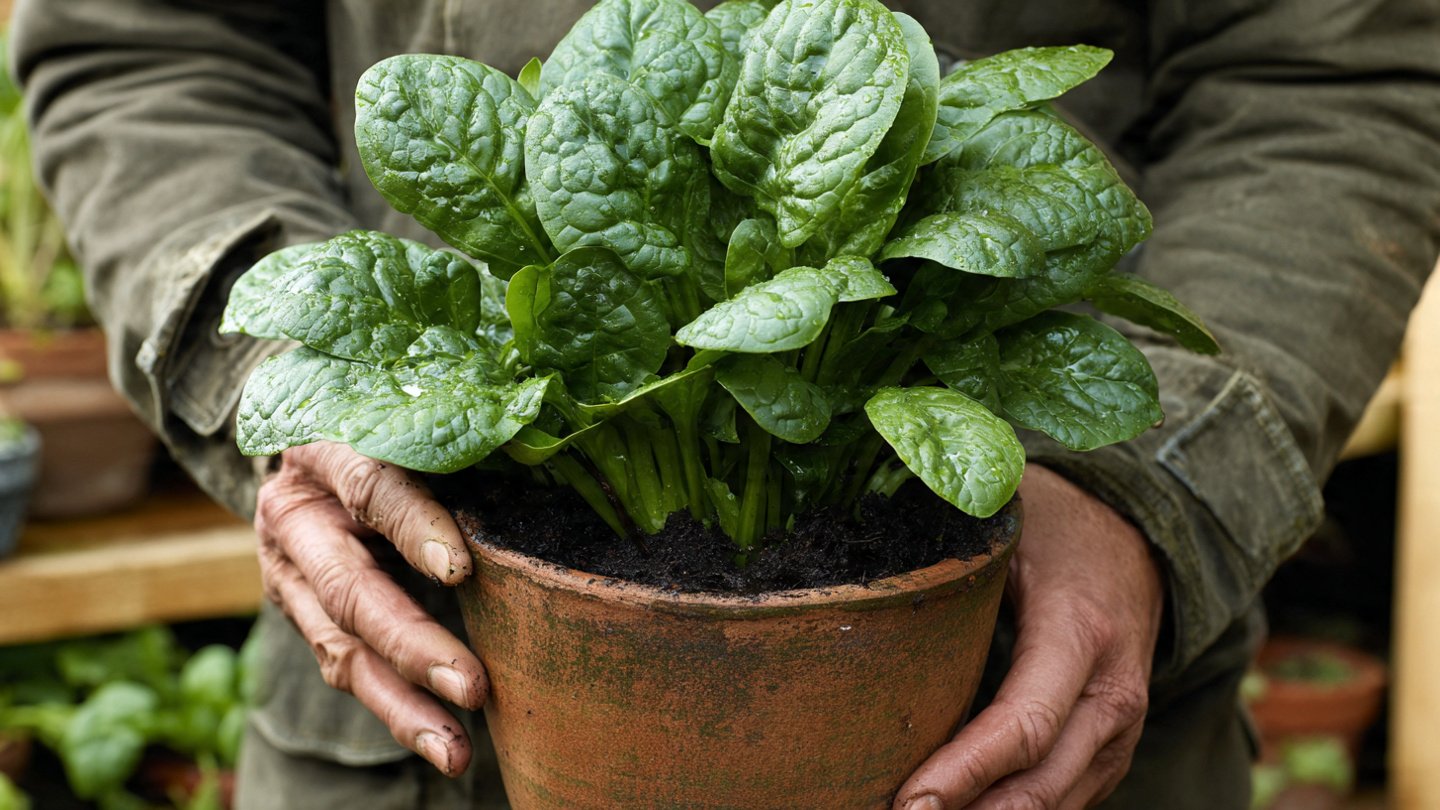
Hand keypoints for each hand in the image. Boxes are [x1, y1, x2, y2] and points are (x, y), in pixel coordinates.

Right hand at [253, 441, 485, 775]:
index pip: (372, 486)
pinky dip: (396, 709)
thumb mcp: (412, 416)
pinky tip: (442, 742)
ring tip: (455, 751)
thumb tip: (538, 454)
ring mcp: (289, 573)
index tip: (462, 569)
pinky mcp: (302, 614)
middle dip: (412, 643)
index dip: (414, 526)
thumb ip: (458, 441)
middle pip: (349, 588)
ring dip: (402, 703)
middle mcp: (293, 515)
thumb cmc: (387, 419)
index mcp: (324, 448)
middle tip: (471, 686)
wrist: (308, 434)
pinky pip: (348, 668)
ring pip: (341, 648)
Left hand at [893, 464, 1163, 808]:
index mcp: (1080, 633)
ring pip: (1052, 806)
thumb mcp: (1005, 523)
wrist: (1135, 540)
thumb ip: (947, 554)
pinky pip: (1059, 802)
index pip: (1024, 725)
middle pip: (1038, 786)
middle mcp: (1112, 695)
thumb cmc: (1055, 526)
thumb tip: (861, 578)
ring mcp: (1118, 733)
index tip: (907, 800)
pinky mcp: (1109, 752)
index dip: (963, 772)